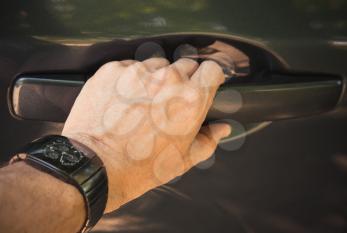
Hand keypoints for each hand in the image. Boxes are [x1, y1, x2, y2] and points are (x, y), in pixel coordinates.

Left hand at [62, 58, 230, 212]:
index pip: (212, 69)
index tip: (202, 83)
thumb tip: (223, 129)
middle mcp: (167, 80)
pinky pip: (130, 67)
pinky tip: (124, 100)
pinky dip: (130, 79)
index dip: (208, 77)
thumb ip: (208, 140)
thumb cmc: (141, 167)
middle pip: (185, 64)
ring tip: (143, 102)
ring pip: (157, 64)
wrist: (95, 166)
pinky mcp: (114, 70)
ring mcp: (138, 72)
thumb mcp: (183, 160)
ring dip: (155, 78)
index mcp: (191, 99)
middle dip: (182, 80)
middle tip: (169, 100)